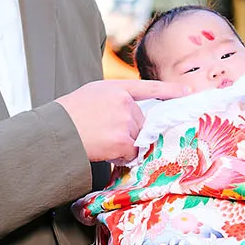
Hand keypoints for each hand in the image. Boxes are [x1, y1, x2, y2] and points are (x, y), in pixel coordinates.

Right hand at [57, 79, 185, 162]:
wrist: (56, 131)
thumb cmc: (68, 115)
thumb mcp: (91, 94)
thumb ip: (114, 99)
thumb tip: (130, 113)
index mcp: (116, 88)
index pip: (149, 88)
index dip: (170, 90)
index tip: (187, 92)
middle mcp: (124, 102)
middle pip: (141, 122)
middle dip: (129, 132)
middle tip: (105, 133)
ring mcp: (125, 121)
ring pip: (137, 139)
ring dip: (124, 145)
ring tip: (101, 140)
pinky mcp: (123, 140)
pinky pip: (131, 153)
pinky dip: (120, 156)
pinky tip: (103, 149)